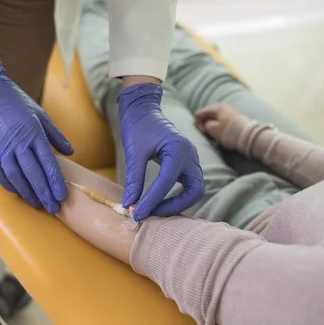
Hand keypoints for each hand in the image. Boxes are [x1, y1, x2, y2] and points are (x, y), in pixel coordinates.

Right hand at [0, 63, 73, 213]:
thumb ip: (55, 135)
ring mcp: (2, 149)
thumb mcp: (39, 114)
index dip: (55, 182)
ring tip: (37, 204)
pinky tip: (18, 192)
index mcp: (34, 134)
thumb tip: (69, 152)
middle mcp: (18, 143)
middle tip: (53, 208)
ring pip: (17, 177)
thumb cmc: (16, 102)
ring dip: (27, 193)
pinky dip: (9, 185)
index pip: (48, 163)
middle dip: (44, 193)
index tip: (61, 196)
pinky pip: (0, 174)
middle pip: (34, 174)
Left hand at [118, 83, 204, 220]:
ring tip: (152, 210)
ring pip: (194, 192)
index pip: (167, 182)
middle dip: (173, 207)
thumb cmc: (138, 126)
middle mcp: (190, 156)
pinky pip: (187, 187)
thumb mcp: (134, 152)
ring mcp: (191, 161)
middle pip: (194, 192)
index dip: (151, 201)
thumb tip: (129, 205)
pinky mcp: (186, 165)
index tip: (136, 213)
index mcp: (178, 149)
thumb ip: (134, 179)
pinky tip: (157, 203)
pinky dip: (175, 198)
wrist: (144, 111)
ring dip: (176, 205)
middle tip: (149, 214)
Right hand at [194, 104, 250, 149]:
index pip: (198, 114)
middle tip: (208, 135)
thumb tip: (206, 124)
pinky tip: (221, 134)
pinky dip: (218, 127)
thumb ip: (204, 125)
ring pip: (213, 119)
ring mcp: (228, 111)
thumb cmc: (228, 132)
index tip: (204, 133)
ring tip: (215, 135)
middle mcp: (221, 107)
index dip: (198, 124)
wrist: (247, 135)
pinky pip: (220, 121)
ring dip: (211, 127)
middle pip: (205, 116)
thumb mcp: (211, 129)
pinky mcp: (232, 117)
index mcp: (215, 108)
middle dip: (204, 125)